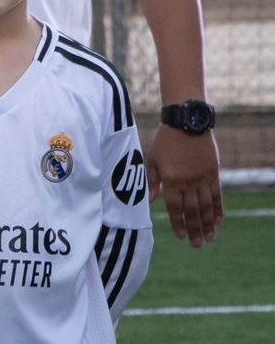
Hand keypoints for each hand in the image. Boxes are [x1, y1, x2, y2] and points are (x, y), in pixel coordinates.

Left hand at [147, 127, 222, 246]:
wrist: (187, 123)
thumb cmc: (165, 141)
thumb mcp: (152, 159)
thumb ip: (152, 181)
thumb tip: (149, 202)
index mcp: (172, 180)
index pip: (175, 208)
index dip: (178, 223)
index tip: (181, 237)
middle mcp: (189, 182)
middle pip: (193, 211)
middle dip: (195, 230)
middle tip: (198, 245)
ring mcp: (203, 178)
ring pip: (207, 206)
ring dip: (208, 224)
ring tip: (210, 238)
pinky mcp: (213, 173)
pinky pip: (217, 195)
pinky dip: (218, 209)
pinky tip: (218, 220)